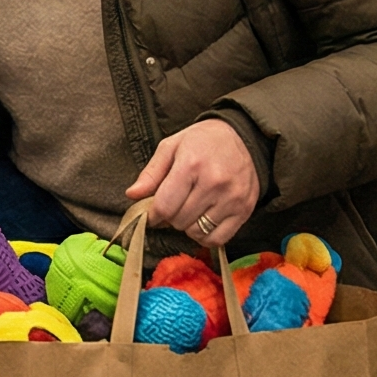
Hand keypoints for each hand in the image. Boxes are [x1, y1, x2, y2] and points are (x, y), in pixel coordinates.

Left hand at [125, 118, 260, 245]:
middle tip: (175, 204)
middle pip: (179, 221)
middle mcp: (214, 183)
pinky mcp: (244, 210)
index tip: (153, 212)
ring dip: (187, 226)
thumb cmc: (203, 141)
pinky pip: (218, 238)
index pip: (164, 206)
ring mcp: (231, 198)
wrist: (245, 138)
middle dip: (170, 217)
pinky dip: (205, 236)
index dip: (153, 214)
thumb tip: (132, 195)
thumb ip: (151, 173)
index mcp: (191, 165)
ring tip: (190, 209)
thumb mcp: (171, 146)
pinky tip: (203, 221)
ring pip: (197, 232)